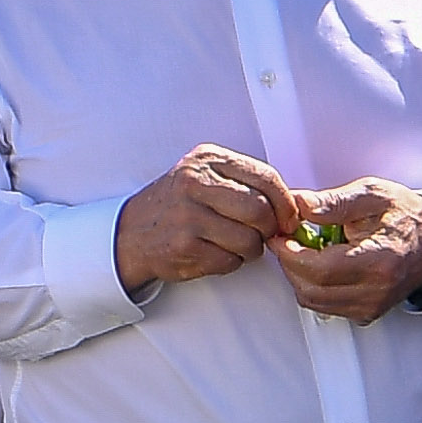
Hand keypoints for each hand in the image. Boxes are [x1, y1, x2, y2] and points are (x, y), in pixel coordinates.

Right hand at [114, 144, 296, 294]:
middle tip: (262, 235)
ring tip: (233, 244)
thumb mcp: (204, 176)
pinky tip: (214, 253)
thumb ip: (244, 182)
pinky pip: (230, 261)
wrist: (130, 232)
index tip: (289, 218)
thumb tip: (291, 205)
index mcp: (208, 160)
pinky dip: (230, 263)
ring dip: (250, 249)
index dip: (286, 203)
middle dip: (269, 229)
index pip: (266, 177)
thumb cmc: (177, 205)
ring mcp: (188, 216)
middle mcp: (196, 183)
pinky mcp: (185, 246)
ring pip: (249, 240)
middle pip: (260, 211)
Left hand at [269, 179, 421, 323]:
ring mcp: (372, 306)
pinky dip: (313, 287)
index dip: (290, 253)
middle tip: (286, 240)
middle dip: (290, 264)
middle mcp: (376, 291)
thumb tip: (300, 204)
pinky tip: (319, 265)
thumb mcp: (372, 194)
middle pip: (311, 290)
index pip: (318, 269)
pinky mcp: (367, 313)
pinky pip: (327, 307)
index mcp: (378, 260)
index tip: (281, 235)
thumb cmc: (406, 216)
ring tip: (303, 250)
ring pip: (314, 302)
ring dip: (299, 277)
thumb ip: (334, 202)